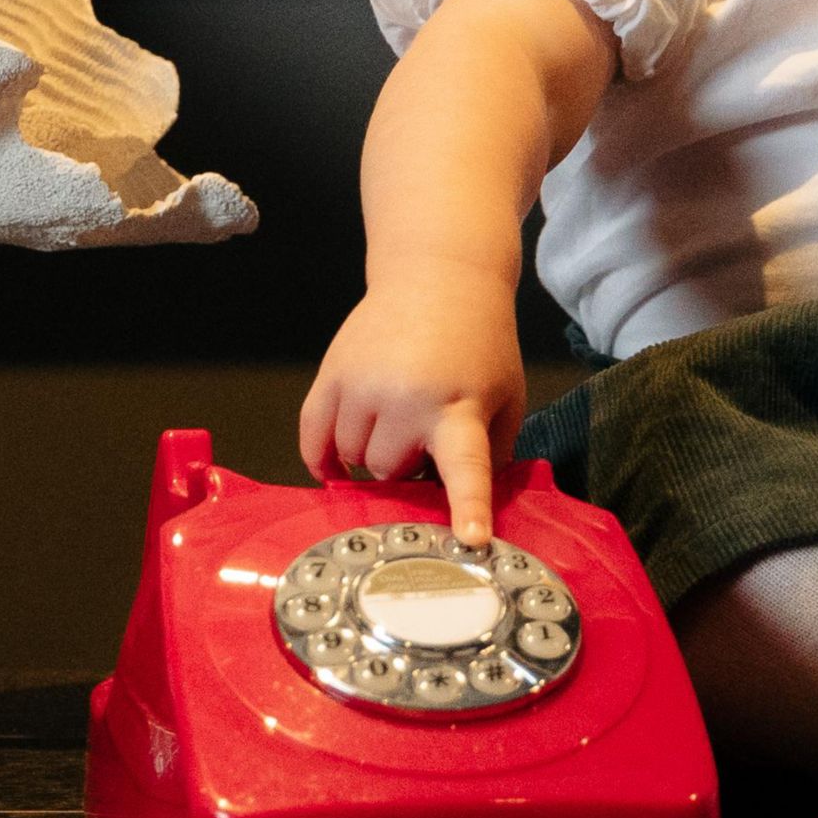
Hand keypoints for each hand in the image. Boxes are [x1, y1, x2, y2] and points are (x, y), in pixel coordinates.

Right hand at [298, 272, 528, 546]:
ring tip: (395, 425)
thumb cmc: (480, 346)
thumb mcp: (505, 397)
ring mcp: (363, 386)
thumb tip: (463, 509)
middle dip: (404, 465)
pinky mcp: (331, 373)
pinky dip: (321, 457)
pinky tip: (335, 465)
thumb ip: (489, 453)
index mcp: (460, 408)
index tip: (471, 540)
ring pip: (349, 459)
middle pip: (388, 471)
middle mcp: (408, 398)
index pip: (466, 467)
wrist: (440, 277)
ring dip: (368, 456)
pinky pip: (312, 437)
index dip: (467, 507)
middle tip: (423, 437)